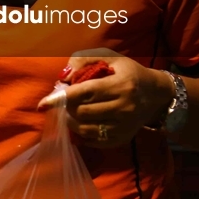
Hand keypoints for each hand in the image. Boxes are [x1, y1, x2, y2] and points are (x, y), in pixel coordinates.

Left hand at [41, 48, 174, 147]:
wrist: (156, 94)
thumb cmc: (127, 71)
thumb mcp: (108, 57)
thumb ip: (83, 61)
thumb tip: (63, 77)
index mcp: (121, 85)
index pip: (84, 93)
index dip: (60, 98)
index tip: (42, 104)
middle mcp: (124, 107)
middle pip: (82, 112)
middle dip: (66, 107)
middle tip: (64, 100)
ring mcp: (125, 126)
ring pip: (86, 129)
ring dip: (71, 120)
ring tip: (70, 110)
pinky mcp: (123, 138)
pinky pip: (94, 141)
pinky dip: (81, 133)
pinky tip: (80, 122)